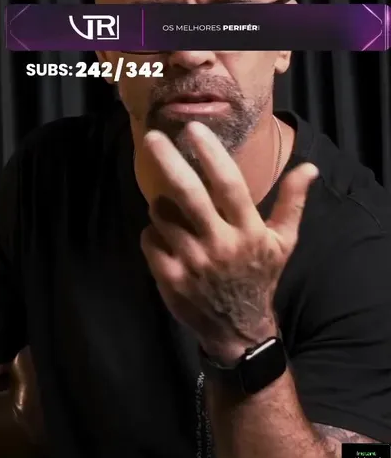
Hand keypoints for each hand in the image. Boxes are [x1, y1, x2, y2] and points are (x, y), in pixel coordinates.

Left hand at [138, 121, 317, 363]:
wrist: (238, 328)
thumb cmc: (259, 276)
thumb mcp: (282, 242)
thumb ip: (291, 203)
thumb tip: (309, 167)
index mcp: (249, 231)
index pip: (229, 185)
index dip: (211, 154)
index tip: (193, 129)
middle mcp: (220, 244)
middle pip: (188, 194)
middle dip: (169, 161)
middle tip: (153, 137)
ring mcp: (192, 262)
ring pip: (162, 215)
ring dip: (161, 206)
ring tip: (174, 214)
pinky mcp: (169, 277)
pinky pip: (149, 238)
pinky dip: (153, 233)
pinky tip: (167, 241)